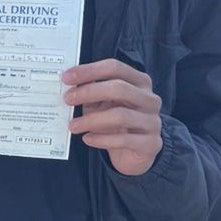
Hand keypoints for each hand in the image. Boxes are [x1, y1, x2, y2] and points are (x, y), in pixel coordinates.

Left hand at [62, 60, 162, 176]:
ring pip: (120, 115)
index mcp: (140, 82)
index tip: (67, 77)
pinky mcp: (151, 143)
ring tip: (73, 125)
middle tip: (67, 99)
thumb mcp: (104, 104)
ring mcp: (153, 122)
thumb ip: (91, 92)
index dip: (90, 70)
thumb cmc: (117, 124)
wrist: (136, 153)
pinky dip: (101, 139)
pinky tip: (87, 139)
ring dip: (91, 120)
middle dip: (89, 92)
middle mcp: (150, 99)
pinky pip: (124, 140)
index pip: (115, 68)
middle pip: (119, 88)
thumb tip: (69, 83)